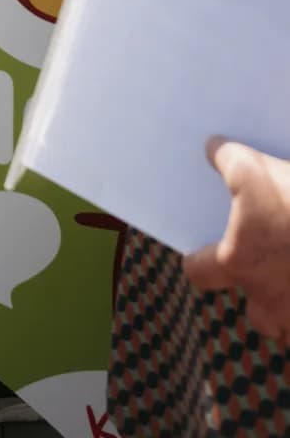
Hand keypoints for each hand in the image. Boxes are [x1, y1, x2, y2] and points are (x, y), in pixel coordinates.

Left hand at [184, 140, 289, 342]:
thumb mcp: (254, 167)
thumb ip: (226, 159)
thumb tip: (212, 149)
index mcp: (238, 262)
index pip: (198, 273)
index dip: (198, 261)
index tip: (202, 252)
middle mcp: (268, 299)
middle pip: (256, 315)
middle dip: (261, 298)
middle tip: (268, 272)